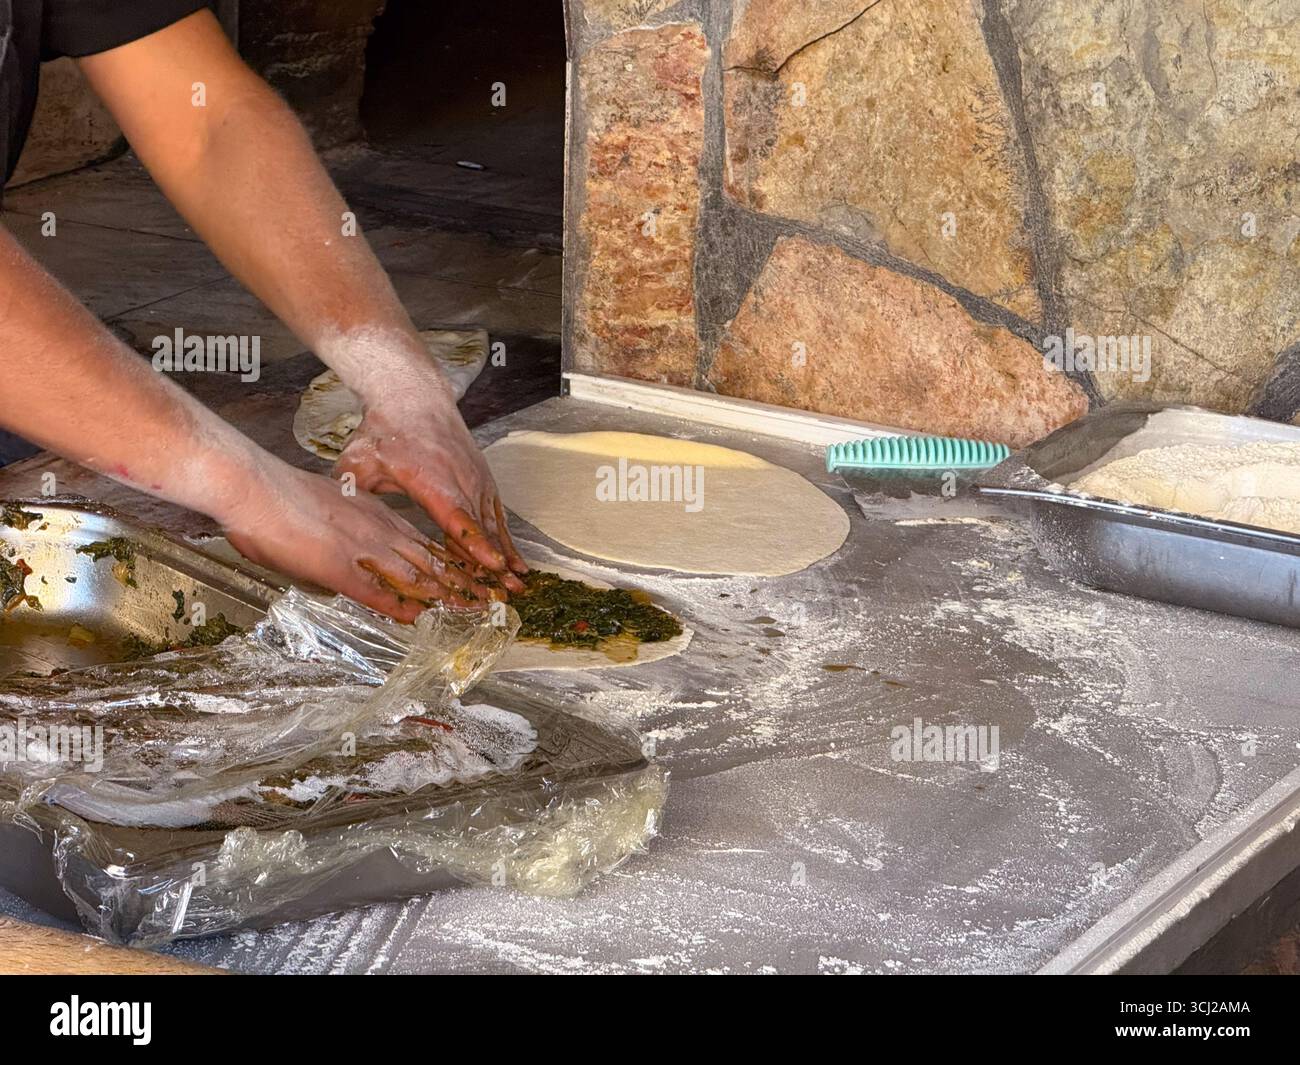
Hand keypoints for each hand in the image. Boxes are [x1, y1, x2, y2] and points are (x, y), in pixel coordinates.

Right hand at [223, 460, 495, 621]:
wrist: (256, 489)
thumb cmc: (278, 496)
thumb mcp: (323, 506)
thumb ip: (341, 524)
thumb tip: (344, 541)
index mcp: (372, 512)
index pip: (420, 538)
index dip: (448, 557)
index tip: (471, 570)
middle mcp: (377, 530)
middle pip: (430, 557)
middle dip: (464, 579)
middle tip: (492, 594)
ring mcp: (363, 549)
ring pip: (417, 575)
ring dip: (448, 595)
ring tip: (477, 609)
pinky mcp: (342, 569)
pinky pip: (379, 593)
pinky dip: (402, 607)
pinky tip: (421, 618)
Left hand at [333, 379, 528, 591]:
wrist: (415, 397)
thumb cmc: (385, 431)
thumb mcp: (358, 460)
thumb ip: (348, 492)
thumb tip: (330, 522)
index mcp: (430, 477)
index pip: (455, 515)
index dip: (473, 542)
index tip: (490, 564)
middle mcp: (460, 478)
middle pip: (480, 527)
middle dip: (494, 562)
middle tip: (506, 593)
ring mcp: (476, 479)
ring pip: (493, 524)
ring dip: (505, 556)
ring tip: (516, 586)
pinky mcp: (484, 480)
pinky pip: (497, 515)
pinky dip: (505, 540)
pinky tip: (515, 563)